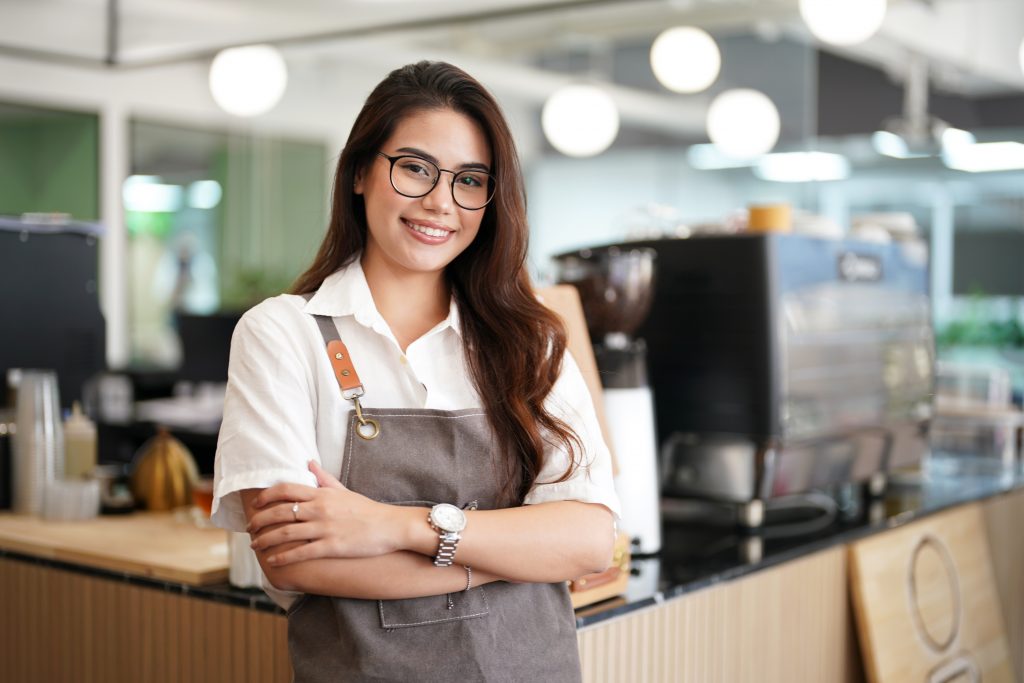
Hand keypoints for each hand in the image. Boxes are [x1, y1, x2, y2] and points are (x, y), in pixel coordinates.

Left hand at [247, 460, 405, 565]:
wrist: (390, 526)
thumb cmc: (366, 509)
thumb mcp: (344, 490)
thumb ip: (324, 478)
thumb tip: (308, 463)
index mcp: (322, 494)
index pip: (286, 489)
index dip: (266, 496)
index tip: (255, 504)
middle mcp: (320, 509)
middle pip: (280, 512)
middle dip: (260, 520)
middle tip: (250, 528)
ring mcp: (325, 528)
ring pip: (286, 533)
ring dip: (266, 540)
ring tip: (255, 545)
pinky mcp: (331, 546)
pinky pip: (301, 552)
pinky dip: (284, 557)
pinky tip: (273, 561)